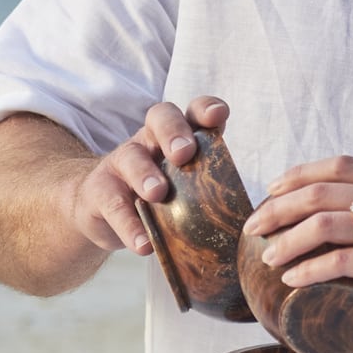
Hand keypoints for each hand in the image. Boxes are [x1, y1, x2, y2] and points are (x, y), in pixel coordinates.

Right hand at [67, 95, 229, 257]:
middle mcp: (149, 141)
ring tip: (157, 194)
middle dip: (174, 133)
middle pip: (160, 119)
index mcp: (177, 136)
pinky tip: (142, 243)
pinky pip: (112, 203)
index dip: (205, 109)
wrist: (101, 211)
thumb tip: (254, 221)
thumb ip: (210, 192)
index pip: (192, 112)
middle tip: (184, 154)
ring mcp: (121, 163)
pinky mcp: (99, 192)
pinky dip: (128, 224)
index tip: (218, 116)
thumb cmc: (157, 197)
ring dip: (146, 174)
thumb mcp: (185, 190)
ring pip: (131, 157)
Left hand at [246, 157, 352, 312]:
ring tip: (266, 255)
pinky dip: (313, 270)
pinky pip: (345, 261)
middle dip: (278, 205)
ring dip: (287, 238)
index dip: (302, 172)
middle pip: (320, 190)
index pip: (341, 165)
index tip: (277, 186)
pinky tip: (293, 281)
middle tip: (255, 224)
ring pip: (324, 222)